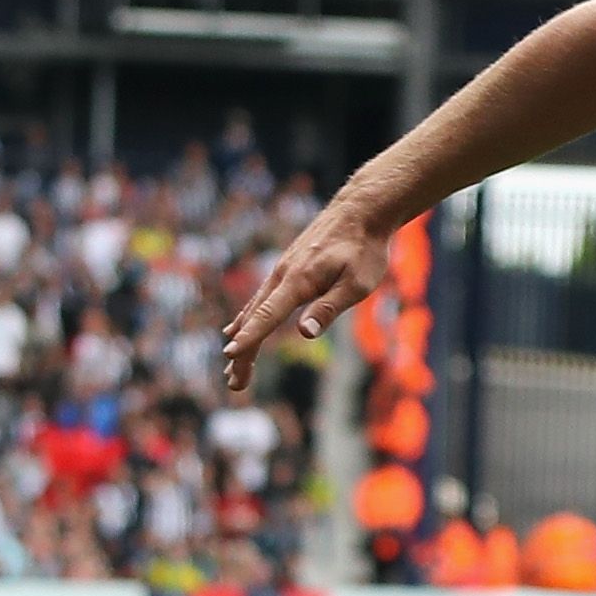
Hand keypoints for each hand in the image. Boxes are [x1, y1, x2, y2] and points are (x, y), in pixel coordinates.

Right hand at [220, 204, 389, 395]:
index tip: (230, 356)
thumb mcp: (357, 284)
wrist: (362, 210)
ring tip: (231, 366)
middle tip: (234, 385)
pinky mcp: (287, 268)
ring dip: (242, 339)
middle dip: (242, 353)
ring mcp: (282, 270)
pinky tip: (236, 328)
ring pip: (254, 309)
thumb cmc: (365, 249)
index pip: (268, 315)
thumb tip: (305, 333)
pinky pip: (260, 298)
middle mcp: (283, 275)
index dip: (250, 338)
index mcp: (299, 281)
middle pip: (255, 319)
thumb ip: (330, 308)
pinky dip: (246, 318)